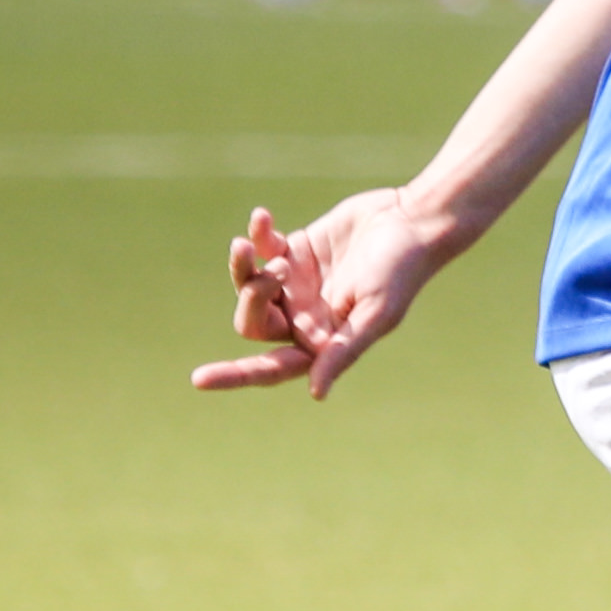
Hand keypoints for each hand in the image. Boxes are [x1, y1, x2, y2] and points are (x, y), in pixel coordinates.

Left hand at [190, 191, 447, 397]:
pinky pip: (259, 249)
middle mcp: (305, 315)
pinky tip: (263, 218)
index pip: (272, 366)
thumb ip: (343, 351)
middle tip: (272, 275)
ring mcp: (296, 283)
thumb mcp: (375, 314)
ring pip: (247, 286)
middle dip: (251, 301)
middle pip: (252, 324)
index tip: (198, 379)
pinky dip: (255, 235)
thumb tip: (316, 392)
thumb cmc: (402, 269)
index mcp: (322, 339)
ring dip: (241, 267)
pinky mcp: (293, 250)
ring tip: (249, 243)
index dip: (235, 375)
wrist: (413, 219)